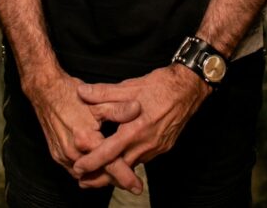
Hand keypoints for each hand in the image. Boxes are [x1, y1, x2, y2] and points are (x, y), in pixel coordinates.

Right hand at [23, 68, 143, 192]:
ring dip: (101, 176)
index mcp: (85, 139)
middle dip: (115, 180)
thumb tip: (138, 108)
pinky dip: (88, 171)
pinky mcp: (56, 155)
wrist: (45, 91)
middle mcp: (73, 152)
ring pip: (86, 175)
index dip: (126, 176)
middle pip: (99, 174)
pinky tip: (97, 168)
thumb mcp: (97, 101)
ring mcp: (62, 156)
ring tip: (117, 175)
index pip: (110, 164)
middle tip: (131, 182)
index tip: (138, 186)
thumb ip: (118, 109)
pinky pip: (75, 170)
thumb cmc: (71, 93)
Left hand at [72, 64, 209, 186]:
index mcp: (136, 129)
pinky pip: (143, 159)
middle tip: (82, 182)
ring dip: (115, 171)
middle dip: (100, 176)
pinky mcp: (163, 147)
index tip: (77, 168)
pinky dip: (130, 163)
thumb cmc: (160, 85)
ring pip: (132, 165)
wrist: (189, 89)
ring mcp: (156, 148)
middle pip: (119, 167)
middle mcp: (146, 144)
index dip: (92, 161)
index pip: (109, 151)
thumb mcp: (130, 86)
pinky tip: (122, 160)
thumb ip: (104, 92)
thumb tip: (81, 92)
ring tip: (98, 174)